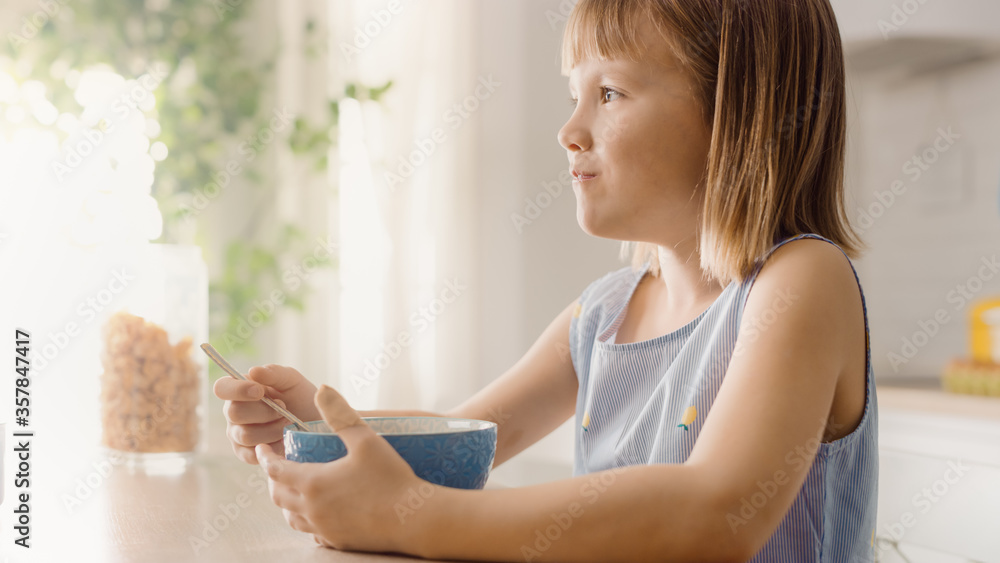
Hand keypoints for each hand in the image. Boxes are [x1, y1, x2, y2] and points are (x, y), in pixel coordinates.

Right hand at [214, 364, 321, 464]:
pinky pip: (250, 454)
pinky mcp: (246, 454)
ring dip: (272, 429)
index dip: (238, 390)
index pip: (222, 388)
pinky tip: (282, 439)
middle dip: (265, 411)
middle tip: (285, 409)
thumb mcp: (292, 381)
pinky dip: (270, 447)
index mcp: (239, 389)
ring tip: (288, 424)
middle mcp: (233, 412)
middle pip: (234, 412)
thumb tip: (253, 371)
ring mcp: (237, 434)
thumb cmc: (301, 398)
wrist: (316, 424)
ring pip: (245, 435)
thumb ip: (274, 373)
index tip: (260, 392)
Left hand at [256, 385, 431, 554]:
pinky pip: (312, 533)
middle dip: (273, 479)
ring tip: (292, 490)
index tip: (262, 448)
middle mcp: (312, 509)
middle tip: (277, 467)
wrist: (413, 518)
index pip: (276, 469)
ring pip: (292, 518)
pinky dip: (307, 521)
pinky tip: (318, 513)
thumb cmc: (390, 477)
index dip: (265, 457)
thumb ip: (340, 414)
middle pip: (278, 495)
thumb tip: (322, 388)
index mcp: (313, 482)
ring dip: (286, 502)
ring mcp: (324, 529)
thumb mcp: (365, 439)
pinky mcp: (338, 541)